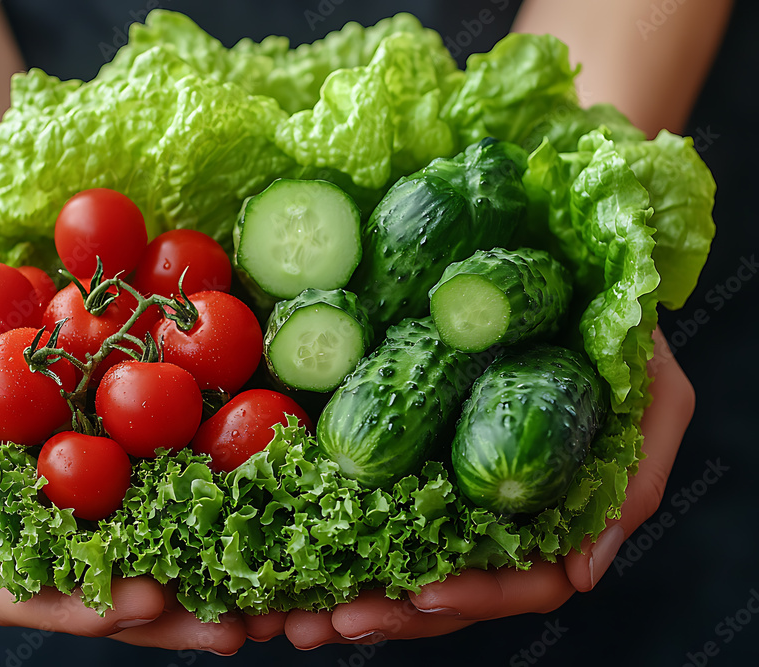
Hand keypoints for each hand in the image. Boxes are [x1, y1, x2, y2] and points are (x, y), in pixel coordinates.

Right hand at [0, 312, 246, 652]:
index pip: (33, 590)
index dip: (88, 607)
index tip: (147, 602)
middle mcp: (48, 512)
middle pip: (110, 582)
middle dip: (171, 612)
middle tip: (234, 630)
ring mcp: (94, 474)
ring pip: (154, 538)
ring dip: (210, 572)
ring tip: (270, 601)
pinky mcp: (134, 428)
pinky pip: (180, 466)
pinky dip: (222, 493)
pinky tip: (269, 506)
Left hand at [281, 327, 694, 647]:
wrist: (572, 269)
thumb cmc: (620, 336)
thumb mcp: (656, 399)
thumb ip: (633, 482)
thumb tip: (582, 574)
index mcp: (547, 512)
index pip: (515, 581)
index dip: (471, 597)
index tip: (421, 597)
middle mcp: (490, 507)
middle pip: (442, 583)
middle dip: (388, 612)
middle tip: (329, 623)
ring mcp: (444, 479)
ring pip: (394, 553)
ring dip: (344, 586)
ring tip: (295, 615)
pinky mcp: (399, 444)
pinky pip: (361, 495)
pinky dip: (325, 527)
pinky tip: (287, 550)